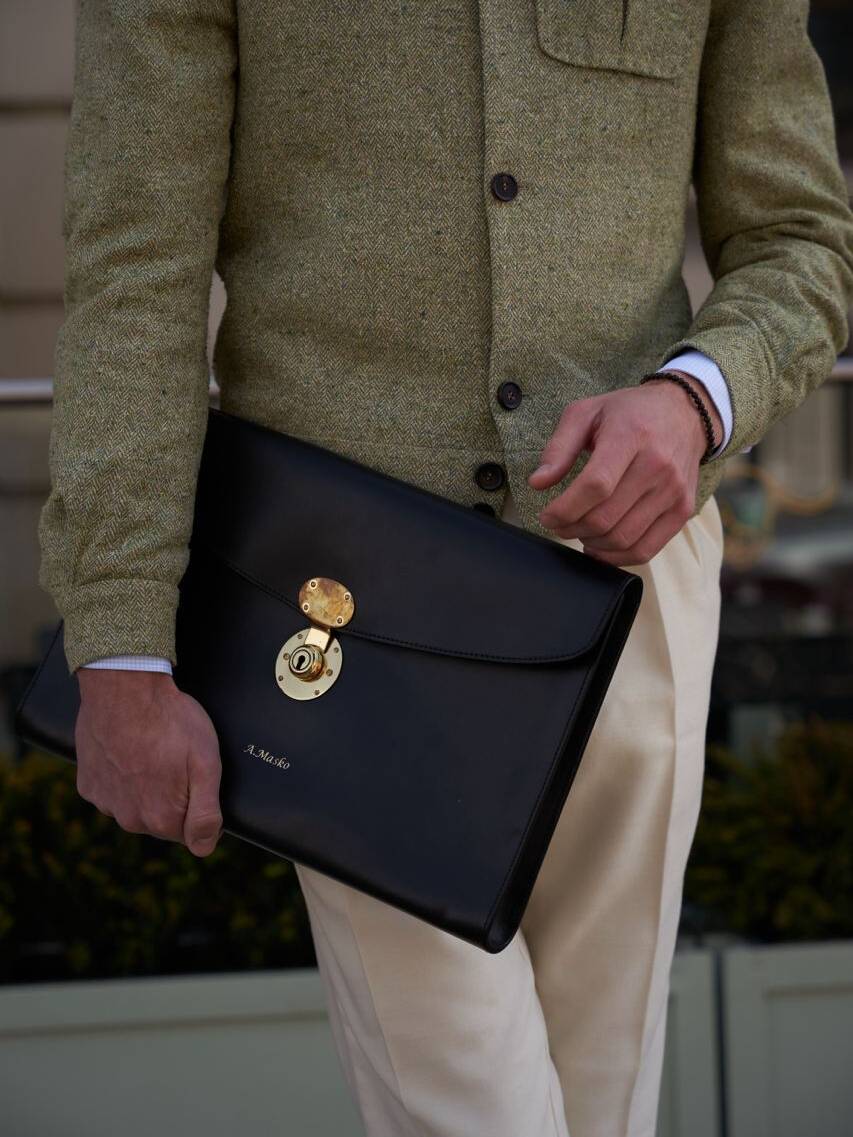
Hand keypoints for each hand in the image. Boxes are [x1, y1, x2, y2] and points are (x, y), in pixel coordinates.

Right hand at [74, 669, 223, 856]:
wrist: (124, 689)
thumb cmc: (170, 722)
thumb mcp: (206, 764)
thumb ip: (207, 814)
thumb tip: (206, 846)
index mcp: (161, 819)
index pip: (190, 832)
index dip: (200, 805)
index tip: (198, 777)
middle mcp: (130, 820)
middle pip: (163, 820)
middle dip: (174, 795)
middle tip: (177, 758)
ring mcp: (106, 803)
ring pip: (137, 805)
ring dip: (147, 786)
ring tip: (154, 751)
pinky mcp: (89, 784)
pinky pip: (113, 789)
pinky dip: (122, 775)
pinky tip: (130, 750)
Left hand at [528, 372, 721, 565]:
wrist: (684, 413)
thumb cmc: (630, 413)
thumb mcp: (587, 412)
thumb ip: (559, 447)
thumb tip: (537, 483)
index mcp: (631, 436)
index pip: (596, 486)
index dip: (565, 509)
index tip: (547, 515)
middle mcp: (657, 465)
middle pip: (606, 517)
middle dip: (571, 528)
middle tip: (559, 524)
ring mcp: (674, 491)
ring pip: (622, 538)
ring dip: (591, 543)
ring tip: (578, 531)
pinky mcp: (682, 510)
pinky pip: (646, 550)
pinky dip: (616, 557)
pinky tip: (600, 547)